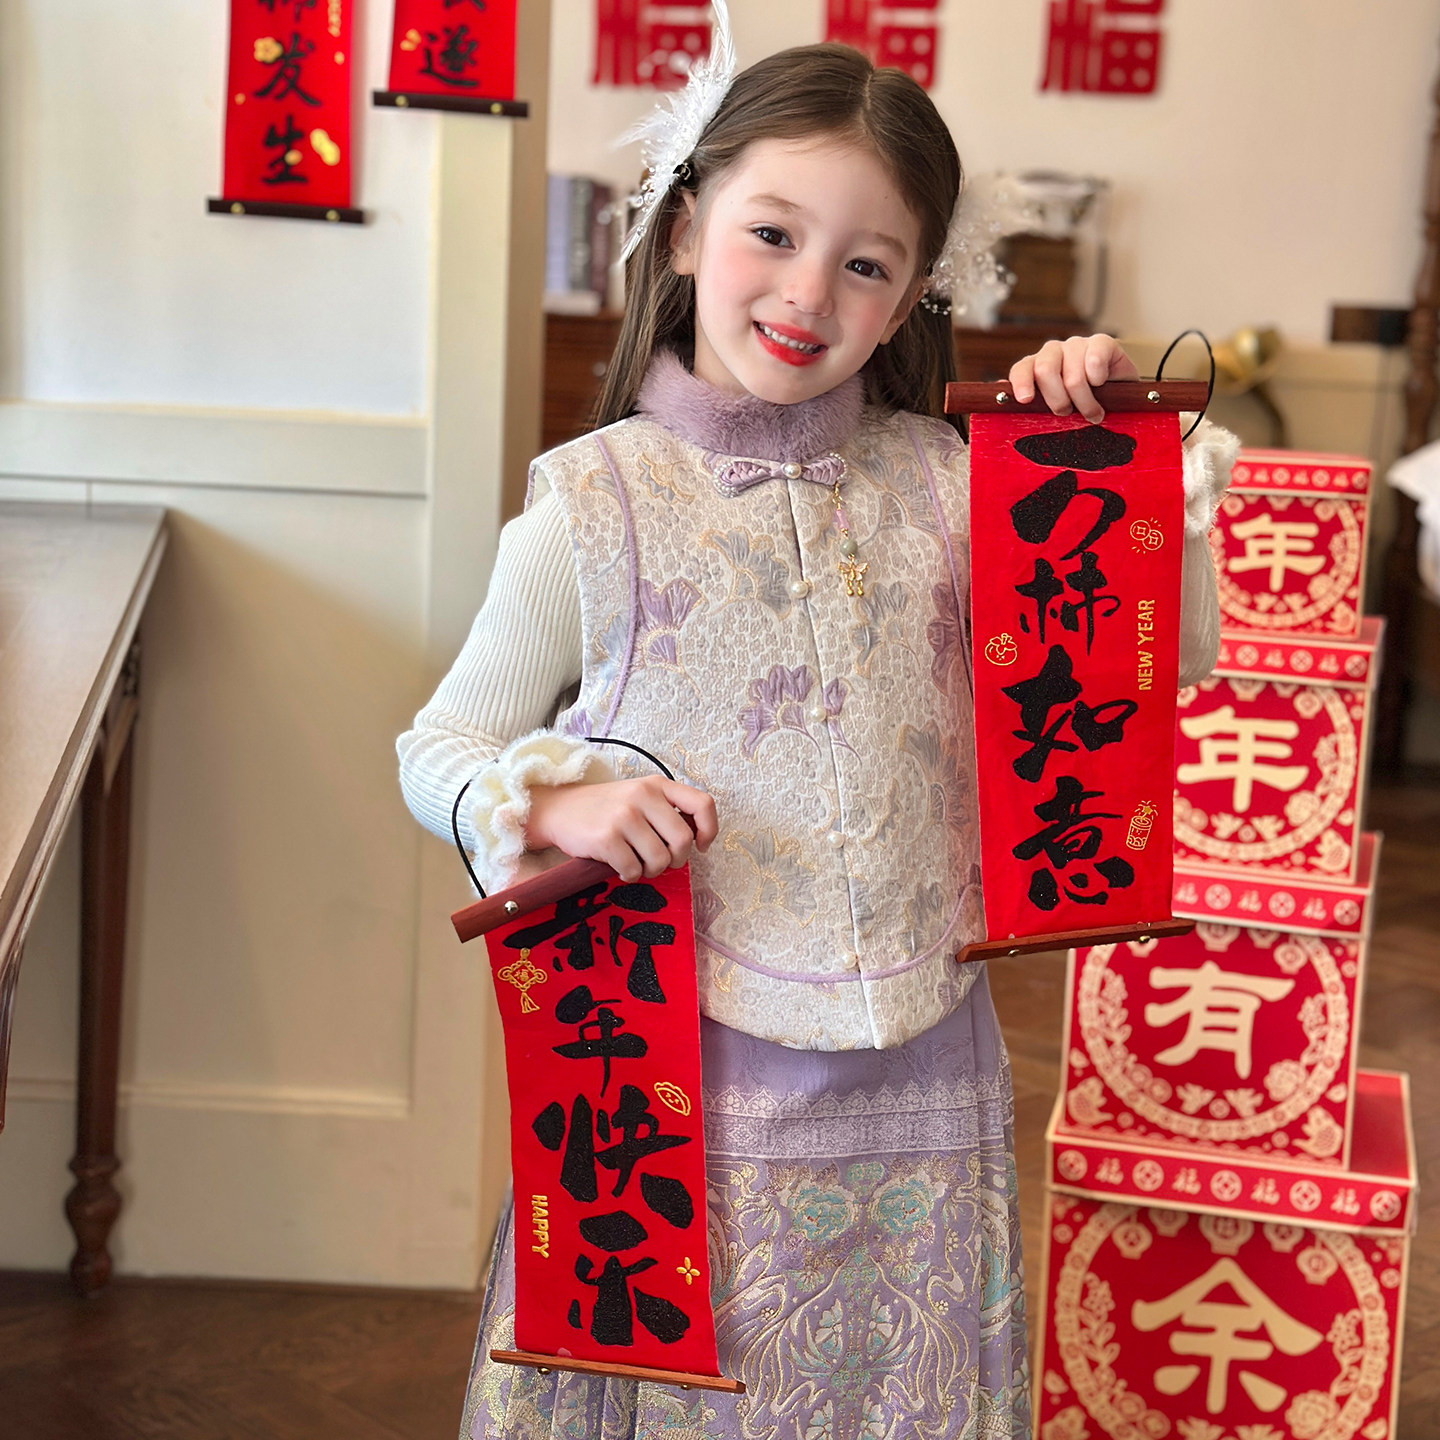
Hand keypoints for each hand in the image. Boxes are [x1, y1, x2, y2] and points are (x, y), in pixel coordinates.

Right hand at [525, 776, 718, 881]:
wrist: (559, 809)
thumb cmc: (605, 808)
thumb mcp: (638, 796)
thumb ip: (666, 810)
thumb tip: (694, 840)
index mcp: (657, 785)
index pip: (703, 804)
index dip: (709, 830)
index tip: (699, 845)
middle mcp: (643, 796)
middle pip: (683, 841)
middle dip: (676, 860)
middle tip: (660, 862)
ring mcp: (624, 816)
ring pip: (659, 860)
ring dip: (651, 871)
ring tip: (637, 864)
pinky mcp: (606, 838)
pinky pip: (633, 870)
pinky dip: (629, 876)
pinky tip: (620, 867)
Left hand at [1009, 334, 1139, 422]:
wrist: (1119, 397)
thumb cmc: (1081, 405)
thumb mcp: (1053, 407)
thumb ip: (1030, 402)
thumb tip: (999, 394)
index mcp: (1037, 366)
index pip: (1022, 368)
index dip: (1022, 383)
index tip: (1025, 400)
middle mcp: (1054, 352)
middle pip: (1045, 369)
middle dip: (1057, 399)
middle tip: (1067, 413)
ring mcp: (1078, 345)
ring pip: (1073, 374)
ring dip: (1084, 400)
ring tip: (1092, 412)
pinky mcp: (1103, 342)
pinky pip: (1095, 358)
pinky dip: (1098, 377)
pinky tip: (1101, 384)